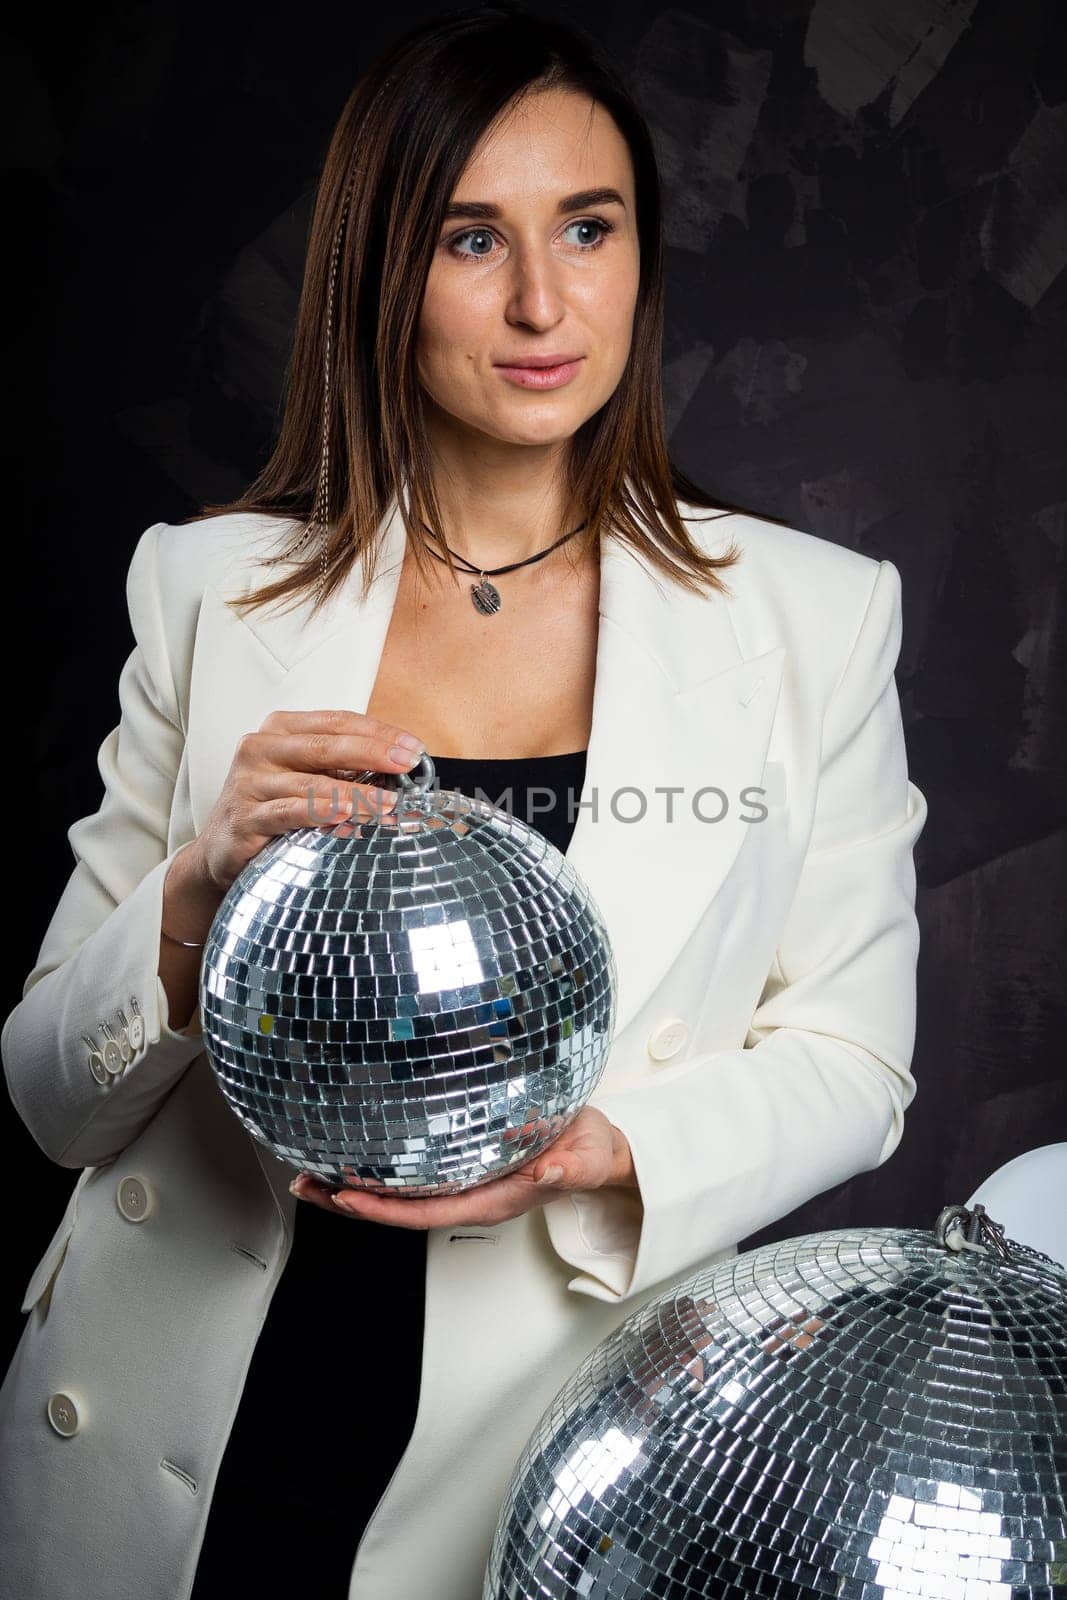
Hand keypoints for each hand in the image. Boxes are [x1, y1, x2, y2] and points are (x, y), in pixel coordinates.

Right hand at [188, 708, 428, 893]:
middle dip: (373, 753)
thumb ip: (342, 769)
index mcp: (280, 729)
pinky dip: (322, 813)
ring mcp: (250, 782)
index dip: (379, 732)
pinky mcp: (246, 816)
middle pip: (326, 745)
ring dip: (356, 792)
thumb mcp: (306, 778)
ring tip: (388, 801)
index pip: (337, 722)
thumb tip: (399, 772)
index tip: (414, 747)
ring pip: (312, 782)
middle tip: (407, 764)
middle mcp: (260, 748)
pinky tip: (348, 816)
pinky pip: (290, 812)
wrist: (220, 852)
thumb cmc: (272, 808)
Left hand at [289, 1105, 635, 1229]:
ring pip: (398, 1194)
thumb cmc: (588, 1154)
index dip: (385, 1209)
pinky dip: (377, 1167)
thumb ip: (569, 1170)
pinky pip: (411, 1173)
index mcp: (492, 1200)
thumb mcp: (586, 1159)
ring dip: (354, 1188)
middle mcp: (469, 1195)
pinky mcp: (460, 1162)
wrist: (595, 1148)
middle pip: (399, 1210)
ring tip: (312, 1176)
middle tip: (307, 1185)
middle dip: (351, 1202)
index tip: (349, 1196)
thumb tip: (546, 1174)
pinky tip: (352, 1156)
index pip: (427, 1213)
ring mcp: (462, 1182)